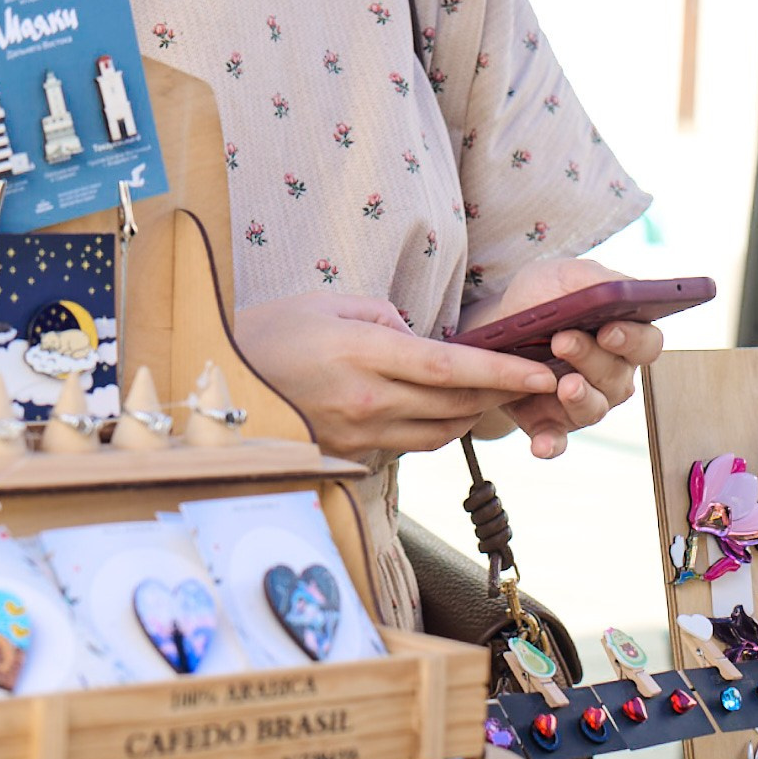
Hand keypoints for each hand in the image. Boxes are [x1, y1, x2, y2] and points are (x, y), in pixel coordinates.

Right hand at [232, 290, 560, 462]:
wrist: (215, 385)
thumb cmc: (270, 333)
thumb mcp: (325, 302)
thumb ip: (381, 315)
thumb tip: (416, 335)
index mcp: (362, 354)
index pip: (450, 368)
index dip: (502, 373)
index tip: (542, 372)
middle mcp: (366, 401)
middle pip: (454, 404)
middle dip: (499, 393)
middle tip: (532, 379)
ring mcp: (358, 435)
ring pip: (439, 433)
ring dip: (469, 413)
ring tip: (488, 392)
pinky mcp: (350, 456)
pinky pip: (408, 445)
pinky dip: (432, 428)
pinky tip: (436, 408)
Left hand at [482, 257, 665, 458]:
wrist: (492, 329)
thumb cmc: (538, 299)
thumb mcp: (560, 277)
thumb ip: (593, 280)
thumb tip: (618, 289)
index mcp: (623, 337)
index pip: (647, 344)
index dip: (633, 339)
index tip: (610, 330)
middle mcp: (611, 375)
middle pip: (618, 376)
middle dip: (591, 358)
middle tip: (562, 340)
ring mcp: (582, 402)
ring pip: (593, 408)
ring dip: (579, 398)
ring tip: (563, 385)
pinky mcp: (550, 424)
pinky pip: (557, 440)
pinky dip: (551, 444)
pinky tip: (541, 445)